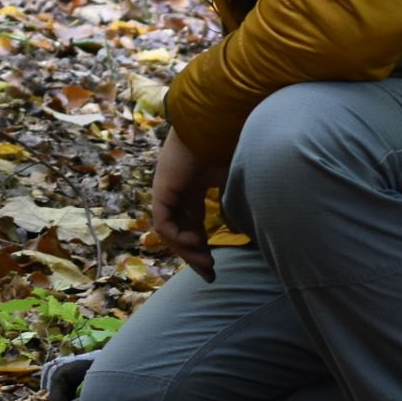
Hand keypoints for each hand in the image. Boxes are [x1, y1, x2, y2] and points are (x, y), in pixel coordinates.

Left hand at [150, 125, 225, 281]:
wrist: (214, 125)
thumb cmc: (226, 146)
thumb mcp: (233, 182)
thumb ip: (234, 205)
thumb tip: (240, 229)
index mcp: (191, 188)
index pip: (192, 224)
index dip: (202, 246)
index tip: (215, 266)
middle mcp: (176, 191)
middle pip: (180, 232)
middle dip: (194, 256)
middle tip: (210, 275)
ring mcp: (166, 192)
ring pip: (170, 232)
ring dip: (188, 251)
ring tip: (207, 264)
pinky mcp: (161, 192)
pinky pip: (164, 225)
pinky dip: (179, 237)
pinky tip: (198, 243)